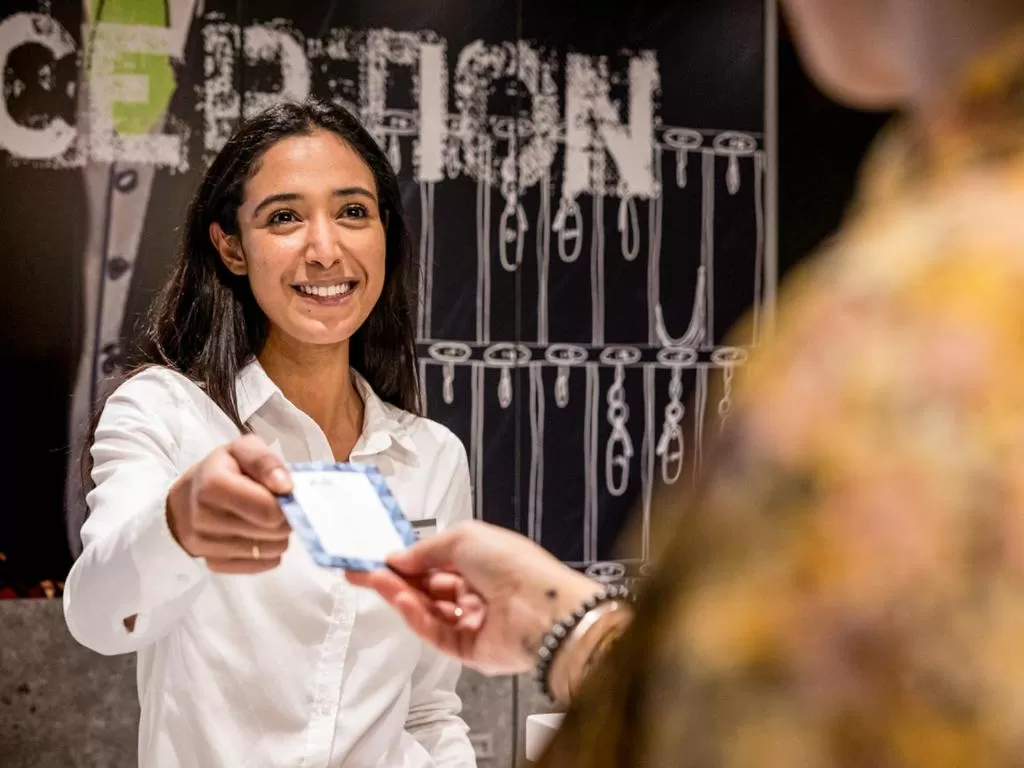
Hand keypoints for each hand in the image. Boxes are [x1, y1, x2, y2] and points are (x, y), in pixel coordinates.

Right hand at [166, 434, 292, 573]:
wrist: (189, 497)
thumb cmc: (224, 469)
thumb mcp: (243, 449)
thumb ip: (265, 461)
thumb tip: (286, 487)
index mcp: (213, 485)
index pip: (268, 510)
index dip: (287, 504)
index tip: (286, 495)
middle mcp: (204, 519)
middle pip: (271, 533)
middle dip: (285, 520)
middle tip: (280, 507)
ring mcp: (205, 545)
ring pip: (267, 551)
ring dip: (278, 537)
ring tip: (269, 519)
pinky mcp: (212, 564)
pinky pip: (258, 566)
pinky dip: (267, 553)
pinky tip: (260, 536)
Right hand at [346, 521, 601, 675]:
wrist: (541, 608)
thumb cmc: (511, 563)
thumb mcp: (463, 538)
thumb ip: (425, 550)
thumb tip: (396, 558)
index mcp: (481, 563)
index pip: (434, 564)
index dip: (405, 561)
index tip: (374, 559)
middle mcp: (477, 593)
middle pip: (426, 589)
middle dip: (393, 580)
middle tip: (358, 573)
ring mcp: (473, 623)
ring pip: (427, 611)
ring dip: (400, 596)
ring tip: (375, 581)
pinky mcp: (469, 651)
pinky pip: (435, 633)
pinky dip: (416, 617)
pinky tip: (400, 600)